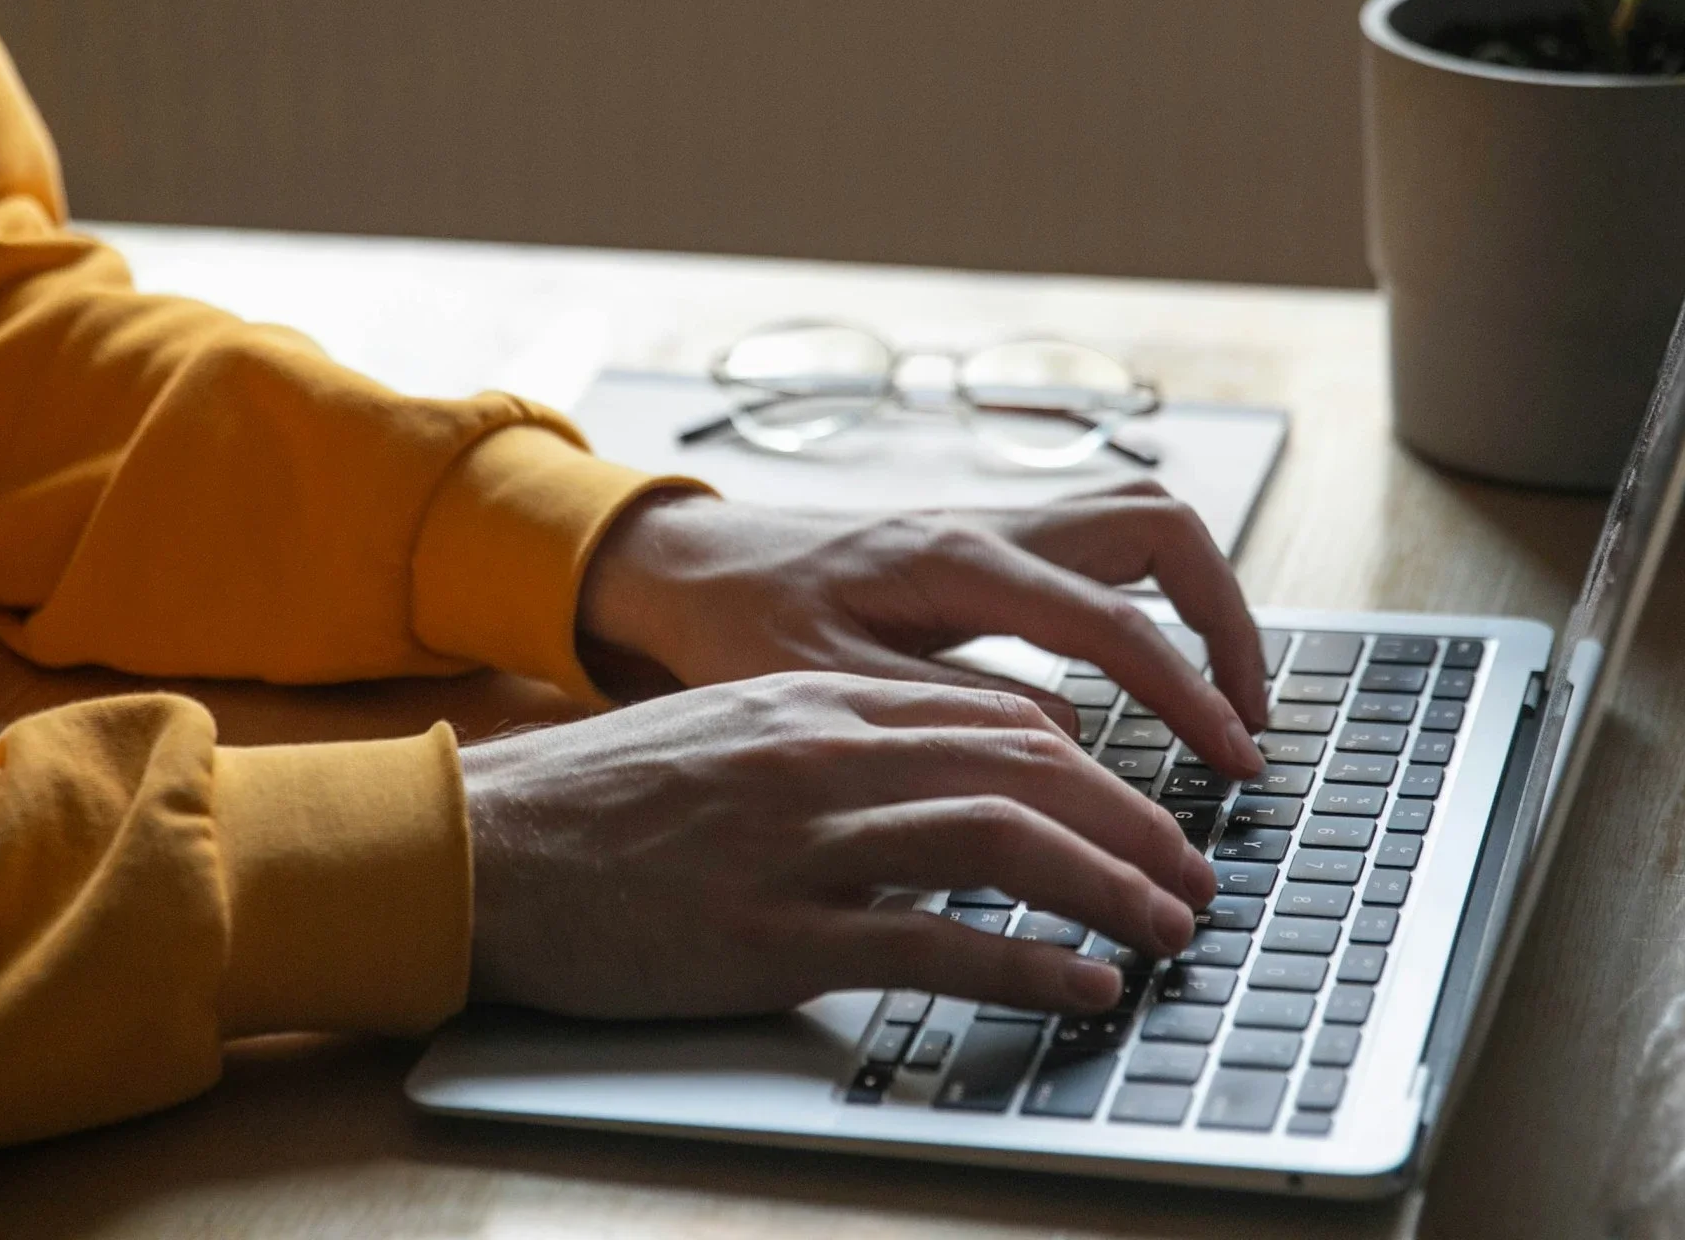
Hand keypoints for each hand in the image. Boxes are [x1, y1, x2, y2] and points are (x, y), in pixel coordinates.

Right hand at [460, 671, 1215, 1017]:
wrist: (490, 845)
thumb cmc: (609, 797)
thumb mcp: (735, 732)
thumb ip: (839, 742)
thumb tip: (941, 776)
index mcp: (822, 701)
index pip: (997, 717)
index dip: (1094, 767)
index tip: (1144, 809)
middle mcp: (828, 754)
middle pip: (1025, 771)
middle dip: (1132, 823)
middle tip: (1194, 872)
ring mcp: (804, 843)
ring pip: (1000, 844)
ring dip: (1106, 887)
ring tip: (1169, 926)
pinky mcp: (772, 936)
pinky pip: (930, 944)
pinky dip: (1023, 964)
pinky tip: (1080, 985)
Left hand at [579, 484, 1267, 778]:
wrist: (700, 568)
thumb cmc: (745, 627)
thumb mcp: (828, 689)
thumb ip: (945, 715)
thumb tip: (1069, 740)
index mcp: (955, 561)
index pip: (1110, 619)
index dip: (1186, 690)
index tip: (1234, 759)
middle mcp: (991, 524)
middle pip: (1159, 527)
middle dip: (1228, 617)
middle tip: (1247, 717)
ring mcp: (998, 522)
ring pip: (1141, 520)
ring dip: (1200, 596)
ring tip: (1221, 692)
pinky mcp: (994, 540)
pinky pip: (1106, 543)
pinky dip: (1155, 594)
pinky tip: (1152, 665)